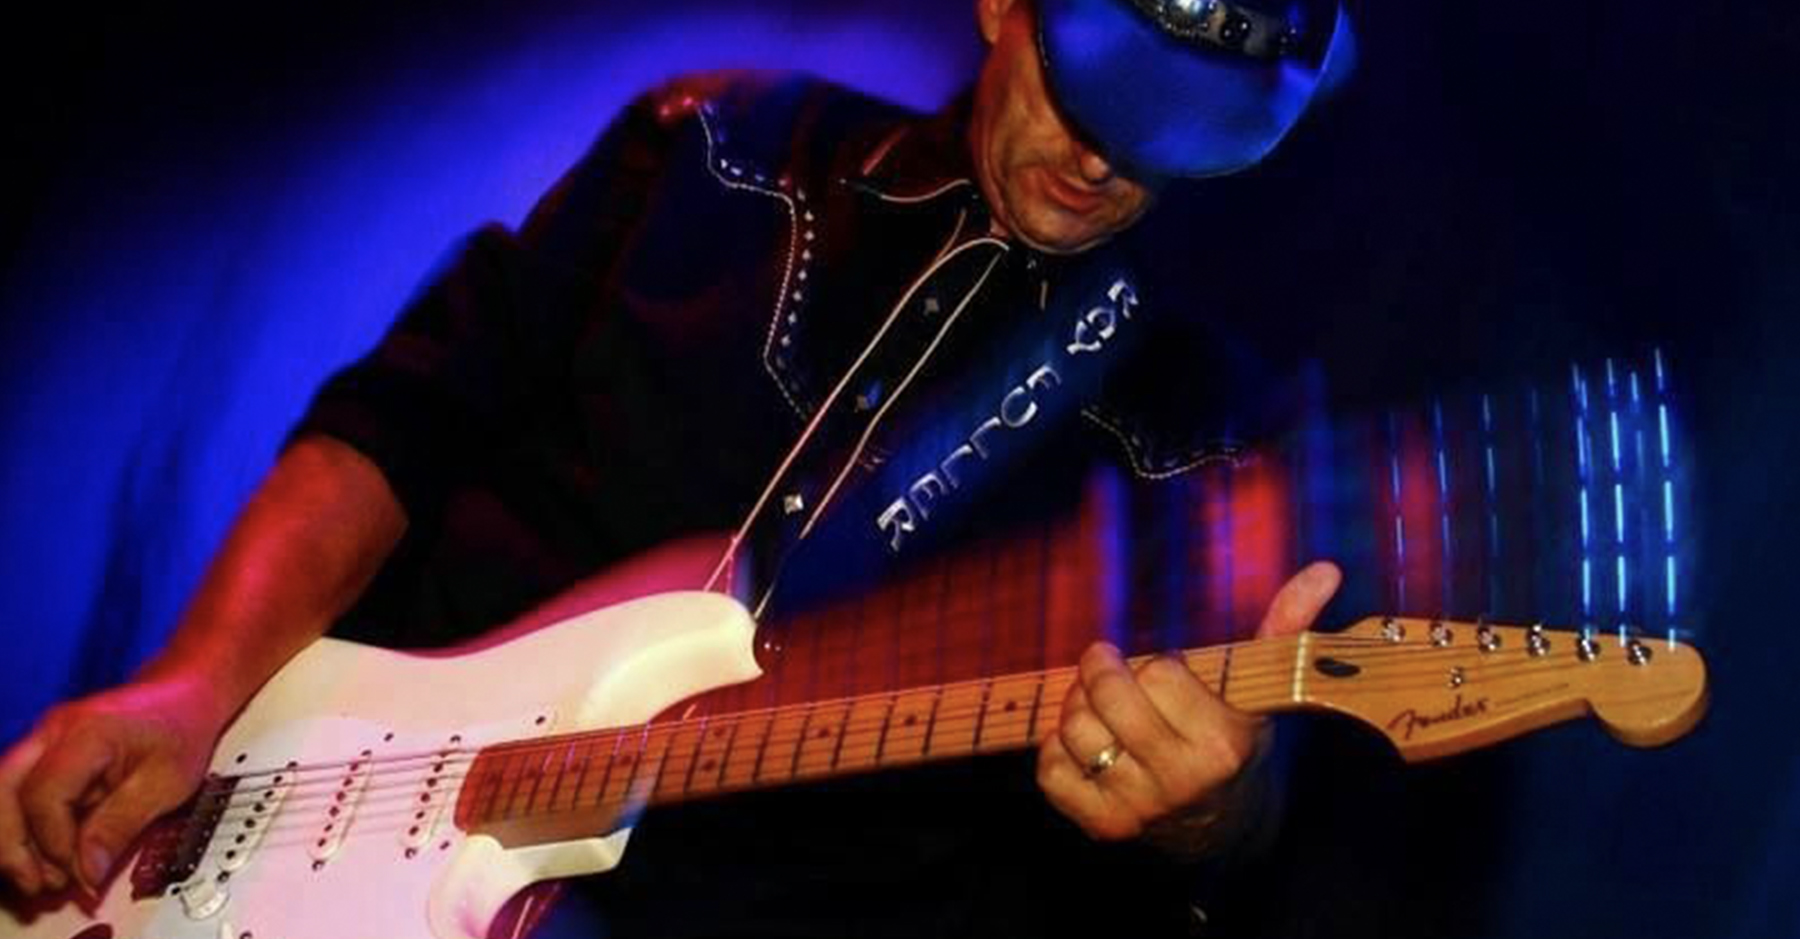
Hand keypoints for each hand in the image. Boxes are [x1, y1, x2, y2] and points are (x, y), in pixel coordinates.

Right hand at [0, 678, 225, 895]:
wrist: (184, 696)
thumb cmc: (180, 729)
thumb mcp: (167, 783)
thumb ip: (121, 826)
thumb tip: (86, 872)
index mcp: (87, 732)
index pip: (45, 796)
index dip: (56, 844)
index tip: (81, 873)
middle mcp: (53, 731)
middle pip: (2, 791)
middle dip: (12, 846)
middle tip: (40, 884)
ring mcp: (42, 740)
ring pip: (0, 792)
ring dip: (12, 840)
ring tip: (41, 877)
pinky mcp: (43, 755)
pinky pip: (15, 794)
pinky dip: (25, 828)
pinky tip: (45, 857)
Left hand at [1036, 561, 1341, 842]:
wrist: (1223, 827)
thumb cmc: (1235, 741)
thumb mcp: (1260, 691)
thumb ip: (1285, 629)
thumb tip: (1325, 571)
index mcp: (1223, 743)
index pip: (1160, 673)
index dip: (1160, 665)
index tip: (1170, 673)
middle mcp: (1179, 779)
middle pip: (1108, 695)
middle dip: (1102, 670)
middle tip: (1109, 664)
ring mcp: (1137, 808)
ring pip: (1075, 729)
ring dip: (1078, 706)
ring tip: (1100, 704)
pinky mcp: (1100, 826)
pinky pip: (1051, 771)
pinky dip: (1058, 749)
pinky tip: (1088, 744)